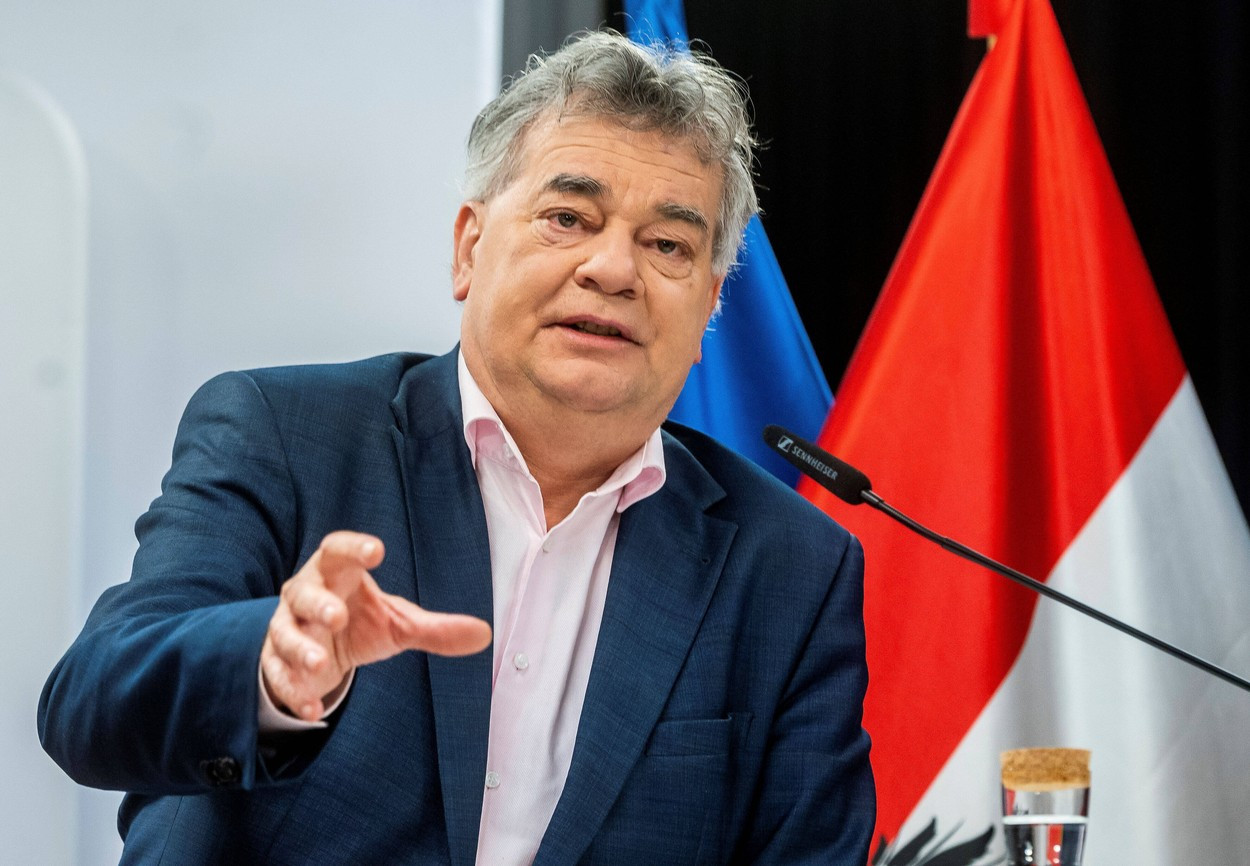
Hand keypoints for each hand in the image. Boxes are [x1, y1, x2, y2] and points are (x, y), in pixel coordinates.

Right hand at [261, 531, 491, 720]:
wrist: (317, 652)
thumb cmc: (360, 621)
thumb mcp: (398, 623)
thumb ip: (436, 629)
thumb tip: (484, 634)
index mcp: (336, 574)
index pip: (338, 550)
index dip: (354, 548)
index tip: (376, 550)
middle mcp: (304, 595)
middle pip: (303, 592)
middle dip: (318, 604)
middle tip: (337, 616)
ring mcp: (286, 628)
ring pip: (285, 634)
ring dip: (301, 649)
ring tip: (319, 663)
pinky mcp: (276, 663)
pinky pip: (279, 675)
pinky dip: (294, 691)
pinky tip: (312, 709)